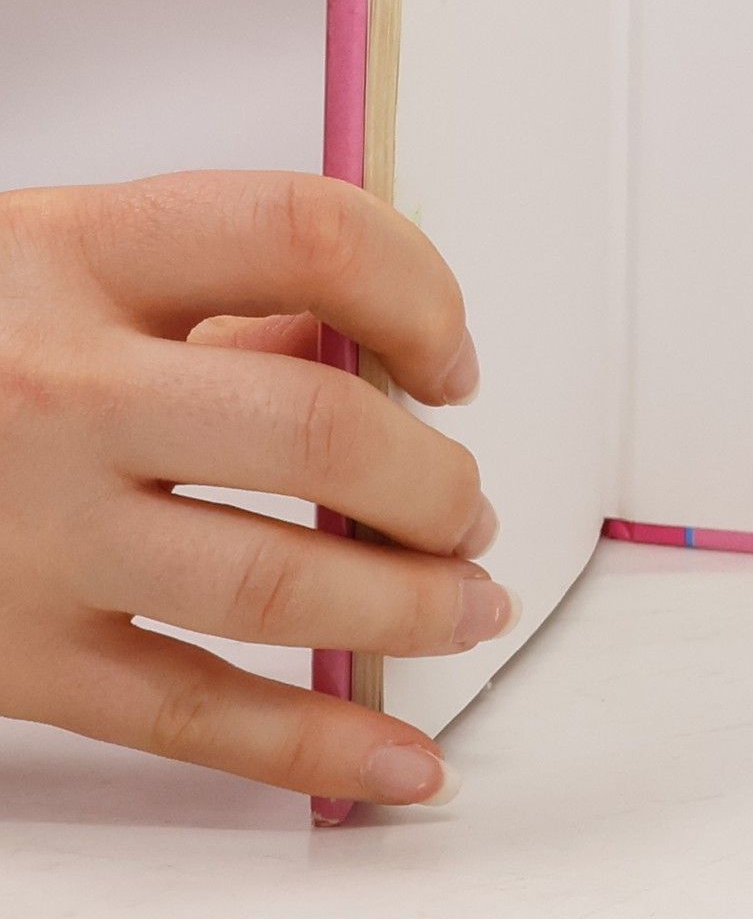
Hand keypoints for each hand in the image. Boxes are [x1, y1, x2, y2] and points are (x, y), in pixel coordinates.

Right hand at [0, 171, 505, 806]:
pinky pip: (191, 716)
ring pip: (277, 586)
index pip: (311, 237)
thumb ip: (232, 289)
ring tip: (465, 599)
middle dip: (434, 481)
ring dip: (412, 605)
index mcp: (84, 254)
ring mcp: (34, 533)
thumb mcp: (75, 257)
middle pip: (316, 433)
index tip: (448, 357)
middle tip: (466, 503)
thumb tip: (385, 344)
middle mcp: (60, 391)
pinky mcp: (14, 658)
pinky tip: (399, 757)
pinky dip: (316, 747)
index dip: (422, 292)